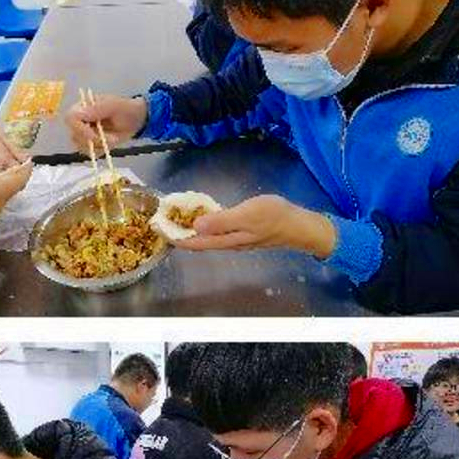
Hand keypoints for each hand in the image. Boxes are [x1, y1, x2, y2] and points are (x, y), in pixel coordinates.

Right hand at [65, 94, 147, 151]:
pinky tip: (109, 144)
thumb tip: (79, 114)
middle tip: (110, 138)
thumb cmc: (125, 109)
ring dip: (98, 145)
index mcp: (82, 107)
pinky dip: (99, 151)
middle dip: (93, 140)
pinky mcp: (89, 144)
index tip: (93, 134)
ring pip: (80, 146)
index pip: (70, 119)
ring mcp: (84, 133)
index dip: (79, 129)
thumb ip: (97, 109)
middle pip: (74, 135)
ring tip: (112, 139)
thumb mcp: (114, 105)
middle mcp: (80, 121)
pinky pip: (88, 153)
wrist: (135, 120)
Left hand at [175, 195, 335, 257]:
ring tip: (177, 218)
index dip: (174, 237)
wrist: (300, 226)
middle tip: (163, 221)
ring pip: (207, 237)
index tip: (158, 229)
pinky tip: (203, 216)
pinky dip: (205, 225)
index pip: (193, 243)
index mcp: (225, 240)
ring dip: (190, 230)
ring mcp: (235, 239)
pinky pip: (218, 231)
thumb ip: (221, 221)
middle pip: (197, 242)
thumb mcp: (247, 215)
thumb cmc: (274, 218)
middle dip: (179, 233)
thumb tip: (195, 227)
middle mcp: (227, 243)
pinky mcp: (242, 233)